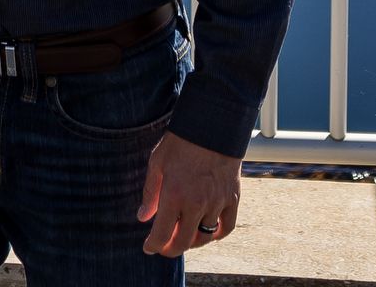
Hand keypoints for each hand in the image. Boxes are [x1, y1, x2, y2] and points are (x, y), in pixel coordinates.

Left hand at [138, 131, 240, 255]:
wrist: (213, 126)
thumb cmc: (181, 142)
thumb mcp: (157, 163)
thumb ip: (150, 193)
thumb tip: (143, 216)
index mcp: (174, 195)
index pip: (162, 234)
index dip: (153, 245)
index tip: (149, 247)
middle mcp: (196, 204)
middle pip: (183, 242)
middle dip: (170, 249)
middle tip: (164, 247)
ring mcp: (216, 203)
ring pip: (205, 237)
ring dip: (192, 242)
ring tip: (184, 237)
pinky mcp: (232, 199)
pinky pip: (226, 227)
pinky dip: (217, 234)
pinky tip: (208, 232)